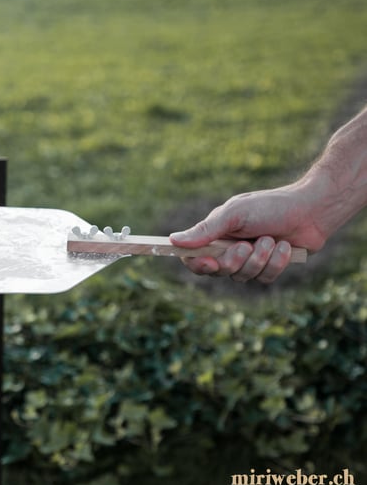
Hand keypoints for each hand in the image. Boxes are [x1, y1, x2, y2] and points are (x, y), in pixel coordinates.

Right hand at [169, 185, 327, 282]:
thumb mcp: (234, 214)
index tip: (210, 262)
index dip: (198, 264)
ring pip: (242, 277)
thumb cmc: (270, 206)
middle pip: (218, 271)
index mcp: (215, 234)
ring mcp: (249, 260)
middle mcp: (229, 248)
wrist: (311, 210)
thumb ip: (205, 230)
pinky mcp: (269, 268)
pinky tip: (285, 247)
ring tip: (271, 240)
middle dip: (234, 261)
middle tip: (246, 245)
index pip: (194, 257)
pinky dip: (276, 263)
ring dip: (259, 259)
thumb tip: (174, 241)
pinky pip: (264, 278)